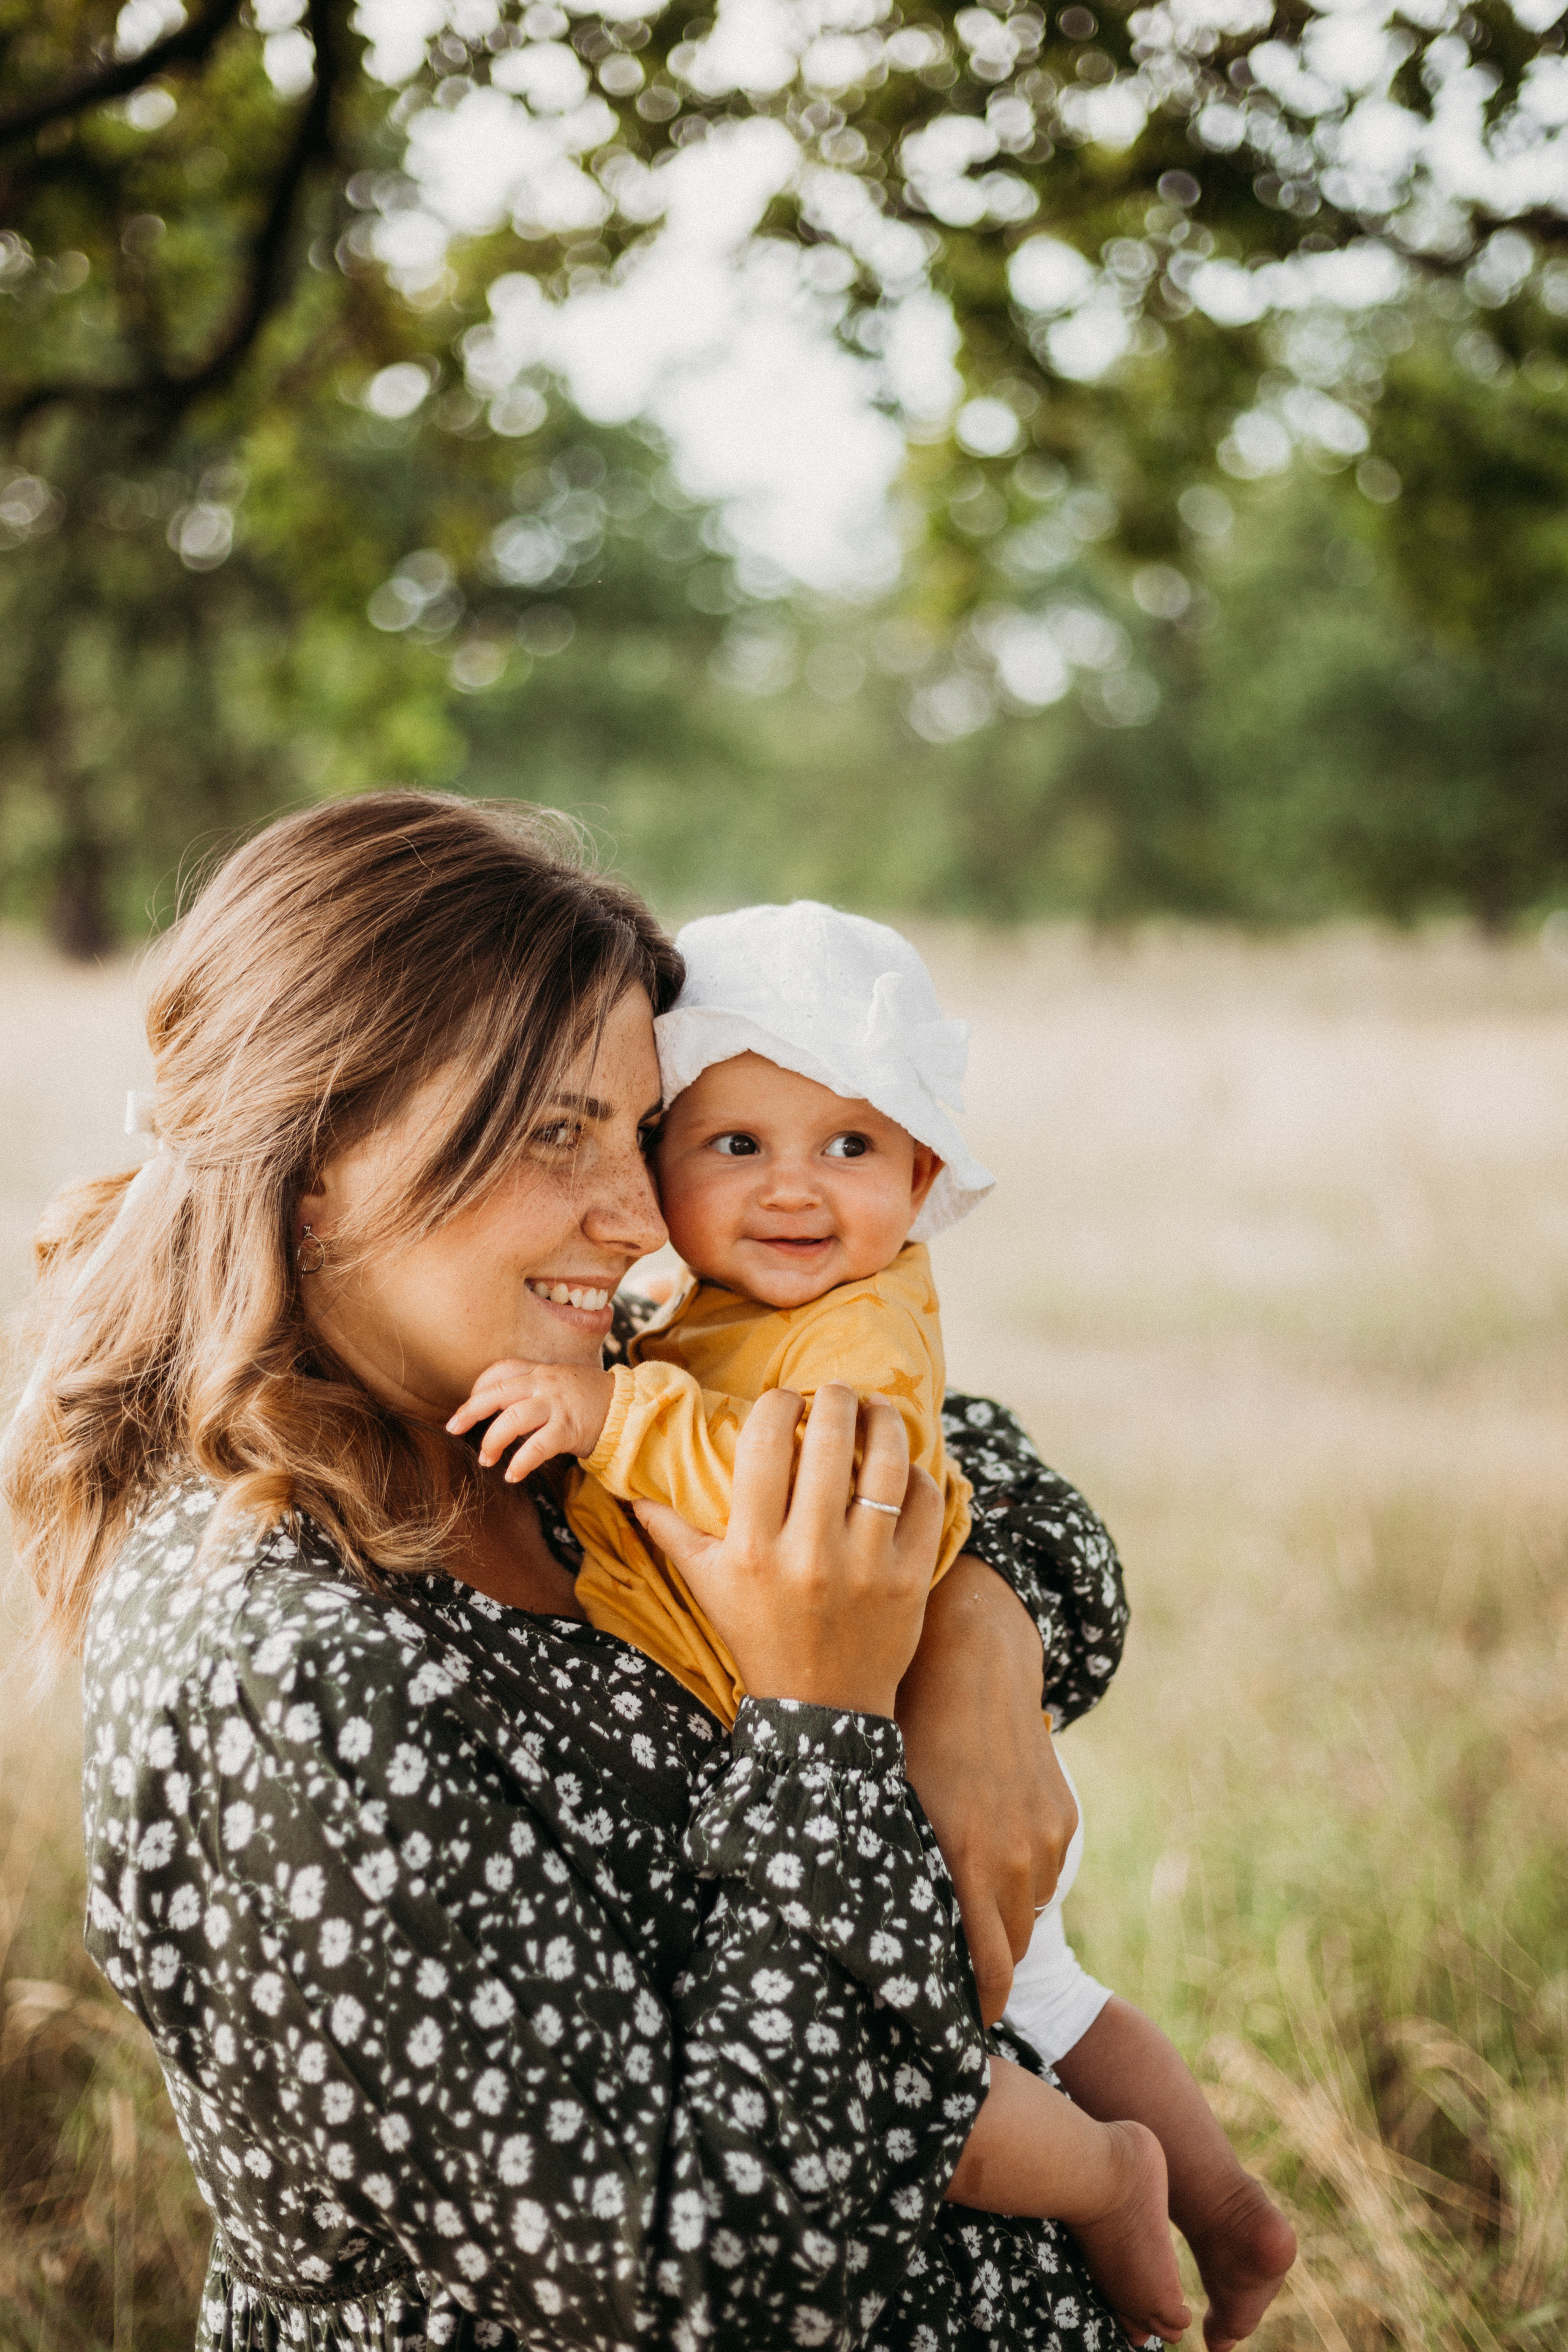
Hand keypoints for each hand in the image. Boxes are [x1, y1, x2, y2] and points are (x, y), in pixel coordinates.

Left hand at [447, 1359, 615, 1483]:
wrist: (628, 1408)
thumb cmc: (590, 1398)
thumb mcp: (559, 1382)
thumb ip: (533, 1388)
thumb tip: (500, 1408)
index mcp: (540, 1371)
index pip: (499, 1371)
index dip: (478, 1389)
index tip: (469, 1407)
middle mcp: (544, 1384)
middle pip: (496, 1393)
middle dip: (470, 1412)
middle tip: (453, 1429)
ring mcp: (556, 1405)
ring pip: (512, 1419)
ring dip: (493, 1441)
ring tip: (486, 1459)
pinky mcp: (569, 1428)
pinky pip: (537, 1446)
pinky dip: (520, 1463)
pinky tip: (512, 1475)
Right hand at [633, 1386, 941, 1717]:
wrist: (819, 1710)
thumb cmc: (758, 1637)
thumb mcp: (707, 1587)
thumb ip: (671, 1533)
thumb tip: (633, 1489)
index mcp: (754, 1549)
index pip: (766, 1445)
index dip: (778, 1404)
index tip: (783, 1399)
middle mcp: (810, 1554)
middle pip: (831, 1441)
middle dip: (836, 1398)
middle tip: (836, 1391)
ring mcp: (866, 1566)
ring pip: (887, 1465)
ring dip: (885, 1422)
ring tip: (876, 1409)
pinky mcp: (911, 1579)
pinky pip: (925, 1505)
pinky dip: (918, 1475)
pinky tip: (902, 1467)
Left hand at [896, 1555, 1077, 2025]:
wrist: (974, 1662)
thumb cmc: (907, 1730)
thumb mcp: (884, 1802)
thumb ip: (887, 1872)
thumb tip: (848, 1939)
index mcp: (962, 1861)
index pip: (987, 1976)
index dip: (975, 2015)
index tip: (954, 2032)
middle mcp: (1012, 1858)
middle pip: (1011, 1953)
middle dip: (986, 1973)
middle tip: (951, 1980)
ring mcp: (1044, 1839)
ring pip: (1026, 1910)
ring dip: (999, 1916)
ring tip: (963, 1893)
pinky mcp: (1062, 1817)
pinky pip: (1042, 1870)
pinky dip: (1018, 1872)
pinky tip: (987, 1841)